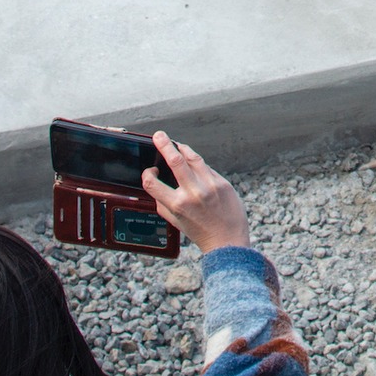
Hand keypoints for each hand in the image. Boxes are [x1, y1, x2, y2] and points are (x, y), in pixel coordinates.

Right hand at [143, 131, 249, 254]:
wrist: (228, 240)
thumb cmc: (200, 231)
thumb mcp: (175, 222)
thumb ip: (163, 204)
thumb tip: (155, 184)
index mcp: (177, 205)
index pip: (152, 182)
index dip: (147, 174)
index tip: (151, 171)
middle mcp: (193, 193)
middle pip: (175, 160)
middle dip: (164, 144)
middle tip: (159, 135)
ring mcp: (210, 186)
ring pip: (193, 157)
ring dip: (182, 148)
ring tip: (176, 144)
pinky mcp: (223, 183)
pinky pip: (207, 168)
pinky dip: (198, 164)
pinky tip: (194, 163)